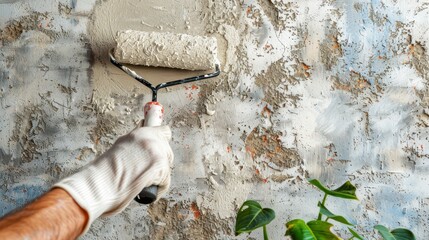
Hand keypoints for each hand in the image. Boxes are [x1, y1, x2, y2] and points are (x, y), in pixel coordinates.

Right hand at [53, 125, 173, 232]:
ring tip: (142, 181)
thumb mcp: (120, 146)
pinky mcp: (161, 169)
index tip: (158, 150)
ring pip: (167, 165)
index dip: (161, 142)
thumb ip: (135, 141)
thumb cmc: (105, 170)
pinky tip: (145, 190)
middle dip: (159, 160)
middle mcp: (151, 140)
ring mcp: (158, 154)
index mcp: (141, 133)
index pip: (164, 131)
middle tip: (145, 171)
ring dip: (158, 174)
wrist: (100, 184)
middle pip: (167, 150)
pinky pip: (165, 181)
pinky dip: (158, 188)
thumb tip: (143, 130)